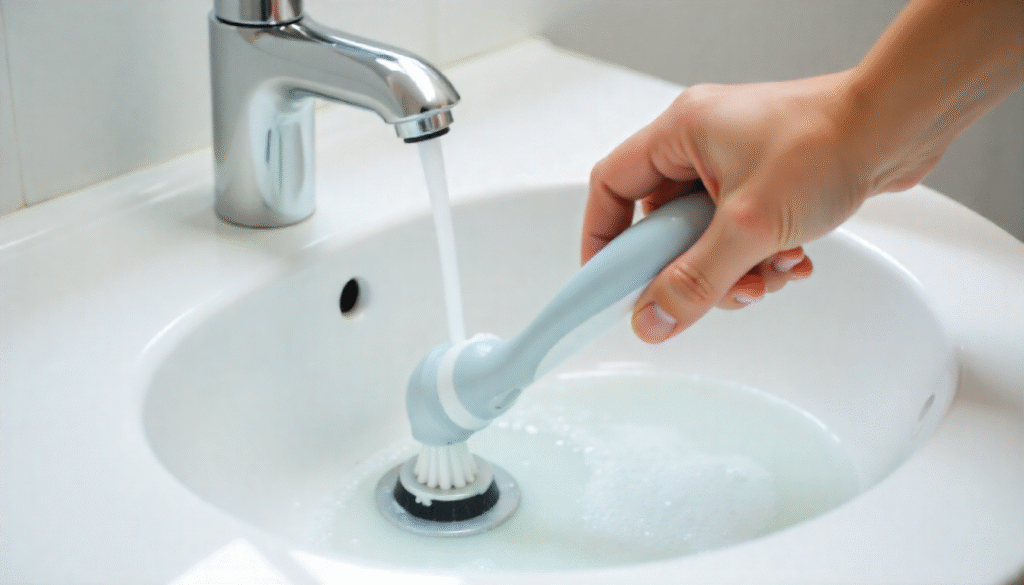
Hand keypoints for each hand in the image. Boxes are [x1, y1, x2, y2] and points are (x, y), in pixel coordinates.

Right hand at [583, 73, 871, 342]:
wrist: (903, 125)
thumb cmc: (830, 143)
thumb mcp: (750, 225)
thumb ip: (695, 280)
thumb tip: (652, 319)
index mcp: (680, 133)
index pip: (612, 187)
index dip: (603, 238)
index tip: (608, 282)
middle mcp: (702, 143)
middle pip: (663, 223)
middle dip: (689, 266)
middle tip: (706, 292)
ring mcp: (736, 161)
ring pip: (707, 235)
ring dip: (734, 268)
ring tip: (769, 275)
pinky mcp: (768, 179)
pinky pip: (741, 232)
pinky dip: (761, 256)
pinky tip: (793, 260)